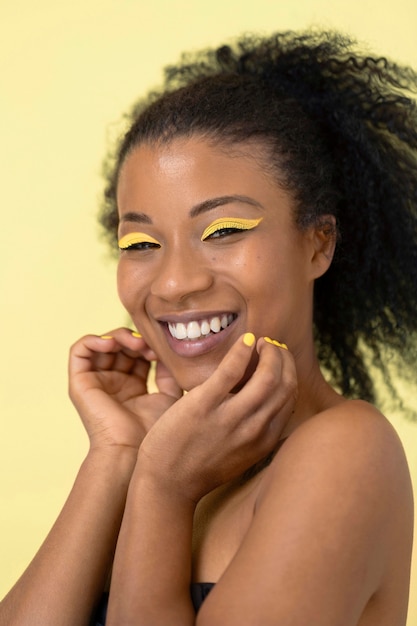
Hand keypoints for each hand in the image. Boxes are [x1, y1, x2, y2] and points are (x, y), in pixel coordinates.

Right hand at [69, 328, 181, 451]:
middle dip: (135, 339)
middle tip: (149, 345)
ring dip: (118, 336)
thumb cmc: (153, 431)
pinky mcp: (79, 383)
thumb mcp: (169, 395)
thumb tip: (166, 351)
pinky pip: (79, 351)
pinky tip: (111, 343)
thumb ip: (167, 372)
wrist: (131, 452)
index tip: (162, 349)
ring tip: (134, 343)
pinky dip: (93, 340)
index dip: (148, 345)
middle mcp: (113, 382)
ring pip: (102, 344)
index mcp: (133, 386)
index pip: (137, 353)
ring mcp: (96, 382)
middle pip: (121, 346)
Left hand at [136, 334, 296, 502]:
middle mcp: (254, 429)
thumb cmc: (200, 466)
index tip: (278, 360)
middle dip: (283, 358)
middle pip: (285, 384)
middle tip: (271, 346)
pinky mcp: (203, 406)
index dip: (289, 372)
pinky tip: (246, 340)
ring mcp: (230, 418)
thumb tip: (262, 396)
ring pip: (268, 375)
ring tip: (259, 342)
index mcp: (265, 440)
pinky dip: (243, 350)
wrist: (167, 484)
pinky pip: (232, 371)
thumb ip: (255, 429)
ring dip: (269, 352)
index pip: (290, 397)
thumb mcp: (240, 452)